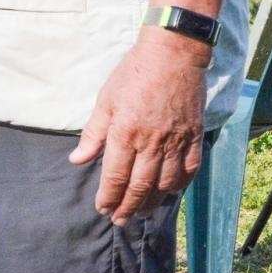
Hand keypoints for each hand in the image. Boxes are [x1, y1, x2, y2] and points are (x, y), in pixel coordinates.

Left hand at [69, 28, 209, 225]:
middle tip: (119, 220)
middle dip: (127, 207)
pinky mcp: (194, 135)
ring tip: (141, 212)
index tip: (102, 209)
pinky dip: (179, 185)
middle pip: (139, 186)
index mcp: (125, 133)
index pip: (115, 177)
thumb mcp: (105, 101)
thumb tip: (77, 160)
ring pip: (165, 183)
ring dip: (152, 202)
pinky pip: (189, 169)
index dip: (108, 197)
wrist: (174, 51)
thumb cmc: (134, 73)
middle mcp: (152, 141)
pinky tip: (169, 193)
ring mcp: (176, 140)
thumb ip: (93, 134)